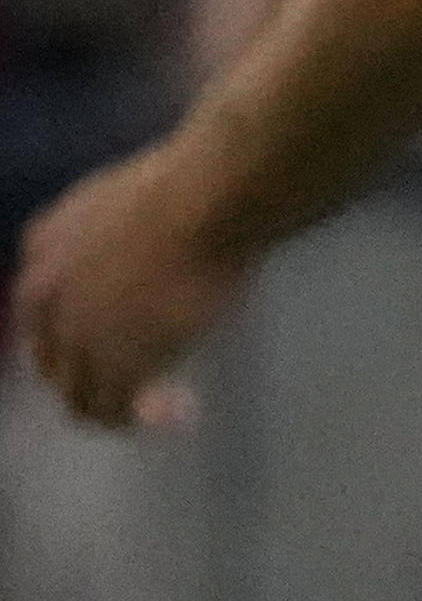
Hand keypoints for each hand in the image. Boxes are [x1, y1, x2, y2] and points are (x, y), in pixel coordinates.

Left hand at [15, 143, 242, 426]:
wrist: (203, 202)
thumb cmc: (187, 183)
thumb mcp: (124, 194)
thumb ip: (111, 226)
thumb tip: (146, 234)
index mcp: (44, 246)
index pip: (39, 305)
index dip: (72, 328)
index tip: (116, 335)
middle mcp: (44, 294)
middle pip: (50, 357)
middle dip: (89, 373)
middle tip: (137, 380)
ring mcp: (76, 333)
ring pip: (77, 392)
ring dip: (115, 404)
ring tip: (157, 404)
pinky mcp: (114, 363)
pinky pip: (114, 410)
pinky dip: (141, 417)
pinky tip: (179, 410)